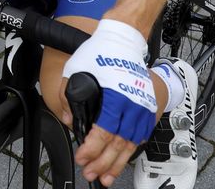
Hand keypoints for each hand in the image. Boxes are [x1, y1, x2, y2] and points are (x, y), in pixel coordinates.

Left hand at [60, 19, 156, 185]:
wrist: (125, 40)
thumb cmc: (102, 52)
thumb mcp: (75, 68)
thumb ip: (67, 95)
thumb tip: (68, 118)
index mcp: (115, 95)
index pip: (104, 130)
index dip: (92, 148)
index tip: (82, 157)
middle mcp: (132, 104)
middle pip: (118, 142)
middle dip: (103, 162)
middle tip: (90, 174)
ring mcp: (143, 107)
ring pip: (131, 143)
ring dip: (118, 162)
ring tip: (106, 176)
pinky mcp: (147, 108)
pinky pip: (140, 135)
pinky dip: (130, 150)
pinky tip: (120, 159)